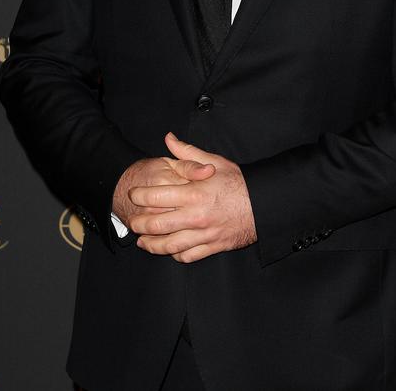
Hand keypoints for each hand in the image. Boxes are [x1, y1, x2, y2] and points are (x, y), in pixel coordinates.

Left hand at [128, 132, 257, 262]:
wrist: (263, 204)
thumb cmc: (238, 182)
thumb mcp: (214, 161)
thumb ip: (187, 153)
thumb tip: (169, 139)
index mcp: (194, 193)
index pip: (156, 197)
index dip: (139, 196)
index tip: (133, 194)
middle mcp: (195, 216)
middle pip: (157, 224)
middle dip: (139, 224)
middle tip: (132, 221)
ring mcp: (203, 234)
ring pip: (169, 245)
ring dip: (151, 244)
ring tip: (143, 241)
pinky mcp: (212, 246)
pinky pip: (188, 255)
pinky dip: (175, 255)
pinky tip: (169, 249)